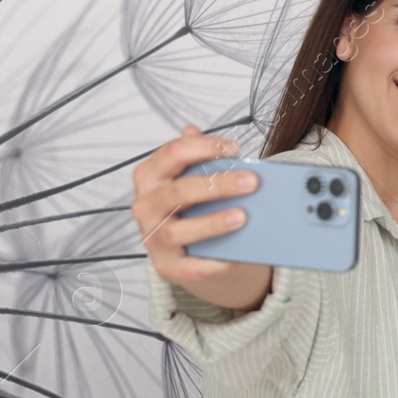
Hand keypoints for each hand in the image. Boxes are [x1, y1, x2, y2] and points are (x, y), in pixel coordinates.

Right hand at [130, 124, 272, 310]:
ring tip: (242, 217)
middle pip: (179, 191)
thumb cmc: (196, 204)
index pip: (173, 153)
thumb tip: (195, 130)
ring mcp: (153, 238)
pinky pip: (190, 267)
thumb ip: (200, 157)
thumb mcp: (195, 177)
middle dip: (218, 185)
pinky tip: (236, 256)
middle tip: (252, 182)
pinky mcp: (166, 266)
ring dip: (212, 223)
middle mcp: (145, 206)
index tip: (236, 149)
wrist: (191, 247)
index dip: (205, 147)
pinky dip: (213, 263)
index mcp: (150, 176)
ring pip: (177, 230)